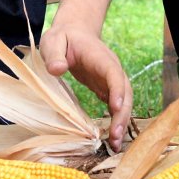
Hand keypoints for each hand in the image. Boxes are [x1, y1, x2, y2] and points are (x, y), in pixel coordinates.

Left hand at [43, 22, 131, 150]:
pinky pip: (116, 106)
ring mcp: (111, 80)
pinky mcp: (107, 89)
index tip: (115, 107)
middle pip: (124, 93)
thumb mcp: (53, 41)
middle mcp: (112, 70)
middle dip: (122, 114)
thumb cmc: (63, 38)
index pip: (114, 74)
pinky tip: (112, 139)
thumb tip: (58, 69)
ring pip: (124, 102)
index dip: (117, 90)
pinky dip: (116, 121)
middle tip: (116, 136)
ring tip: (115, 144)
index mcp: (101, 58)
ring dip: (122, 122)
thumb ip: (54, 55)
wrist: (75, 33)